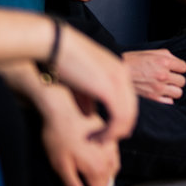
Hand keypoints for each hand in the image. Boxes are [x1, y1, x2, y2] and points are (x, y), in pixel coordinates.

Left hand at [36, 86, 120, 185]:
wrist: (64, 107)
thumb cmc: (59, 135)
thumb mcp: (61, 165)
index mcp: (97, 170)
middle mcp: (108, 159)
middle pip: (109, 185)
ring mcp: (111, 147)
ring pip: (113, 170)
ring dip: (106, 179)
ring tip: (95, 183)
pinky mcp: (109, 136)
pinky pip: (114, 157)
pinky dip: (108, 165)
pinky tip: (99, 162)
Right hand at [53, 27, 138, 142]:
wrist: (54, 45)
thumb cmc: (60, 60)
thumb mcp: (79, 82)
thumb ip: (87, 97)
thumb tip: (88, 114)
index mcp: (117, 69)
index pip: (128, 101)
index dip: (118, 120)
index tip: (103, 132)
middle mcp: (122, 74)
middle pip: (131, 110)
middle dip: (118, 130)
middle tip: (101, 141)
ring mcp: (118, 80)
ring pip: (127, 117)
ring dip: (112, 134)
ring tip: (95, 141)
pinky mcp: (110, 88)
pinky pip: (118, 118)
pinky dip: (109, 132)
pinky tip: (94, 137)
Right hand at [123, 48, 185, 103]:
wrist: (117, 72)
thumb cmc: (132, 61)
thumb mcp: (150, 52)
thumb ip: (167, 56)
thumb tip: (178, 63)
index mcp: (164, 61)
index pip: (184, 67)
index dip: (178, 68)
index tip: (173, 69)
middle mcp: (163, 75)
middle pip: (182, 81)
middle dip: (175, 79)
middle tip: (167, 78)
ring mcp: (158, 88)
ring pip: (178, 93)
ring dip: (172, 90)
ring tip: (164, 87)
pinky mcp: (153, 99)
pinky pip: (169, 102)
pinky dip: (166, 99)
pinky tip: (159, 94)